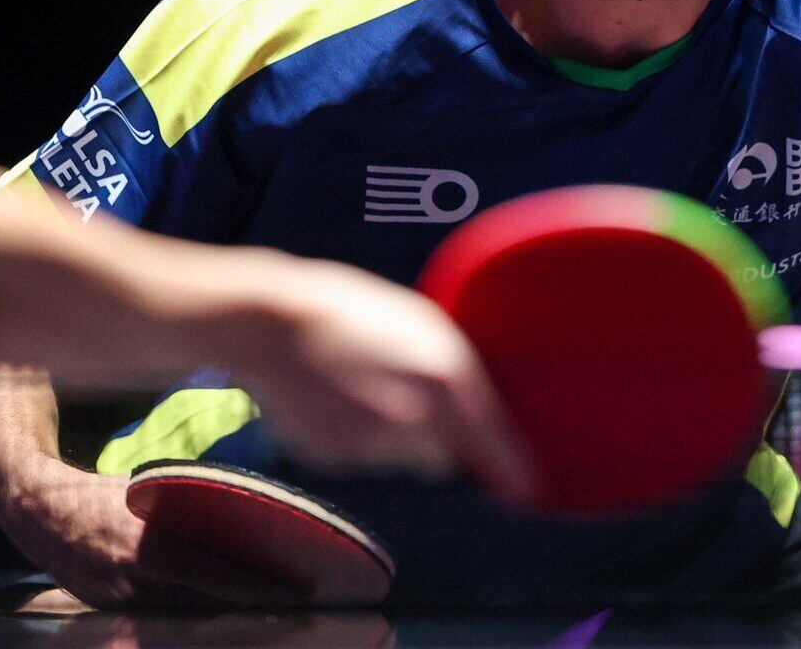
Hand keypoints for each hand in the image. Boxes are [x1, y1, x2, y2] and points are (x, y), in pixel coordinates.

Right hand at [0, 463, 305, 609]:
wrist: (37, 513)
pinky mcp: (110, 611)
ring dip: (222, 610)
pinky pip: (158, 615)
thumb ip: (185, 510)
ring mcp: (119, 603)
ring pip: (184, 614)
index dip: (256, 586)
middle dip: (248, 603)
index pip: (213, 574)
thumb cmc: (100, 495)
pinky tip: (217, 607)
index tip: (295, 589)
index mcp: (144, 548)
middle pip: (204, 602)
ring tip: (266, 606)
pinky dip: (189, 611)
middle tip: (293, 600)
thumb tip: (239, 519)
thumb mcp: (147, 493)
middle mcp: (132, 582)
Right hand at [230, 255, 536, 502]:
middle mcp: (415, 416)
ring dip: (394, 437)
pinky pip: (361, 459)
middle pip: (444, 456)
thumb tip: (478, 406)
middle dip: (436, 438)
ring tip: (362, 390)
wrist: (273, 322)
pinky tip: (336, 401)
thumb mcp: (420, 322)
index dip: (511, 469)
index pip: (490, 439)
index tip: (527, 492)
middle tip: (407, 399)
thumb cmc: (350, 309)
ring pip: (401, 458)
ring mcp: (372, 442)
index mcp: (444, 376)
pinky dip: (355, 439)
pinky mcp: (336, 457)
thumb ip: (454, 367)